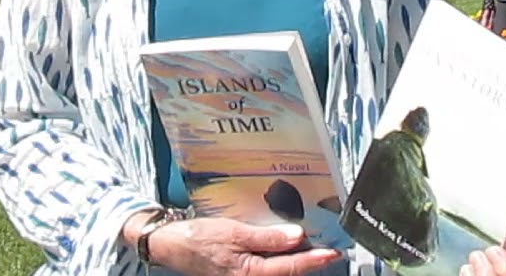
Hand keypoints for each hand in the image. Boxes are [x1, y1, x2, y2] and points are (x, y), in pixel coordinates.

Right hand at [148, 217, 342, 275]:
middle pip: (289, 272)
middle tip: (329, 245)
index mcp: (251, 274)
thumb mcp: (234, 233)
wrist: (171, 245)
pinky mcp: (243, 272)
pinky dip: (280, 257)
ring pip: (279, 271)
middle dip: (309, 260)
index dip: (315, 260)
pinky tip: (285, 244)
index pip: (291, 267)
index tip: (334, 253)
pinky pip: (268, 267)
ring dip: (295, 258)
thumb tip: (298, 237)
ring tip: (312, 243)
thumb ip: (267, 238)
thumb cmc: (199, 239)